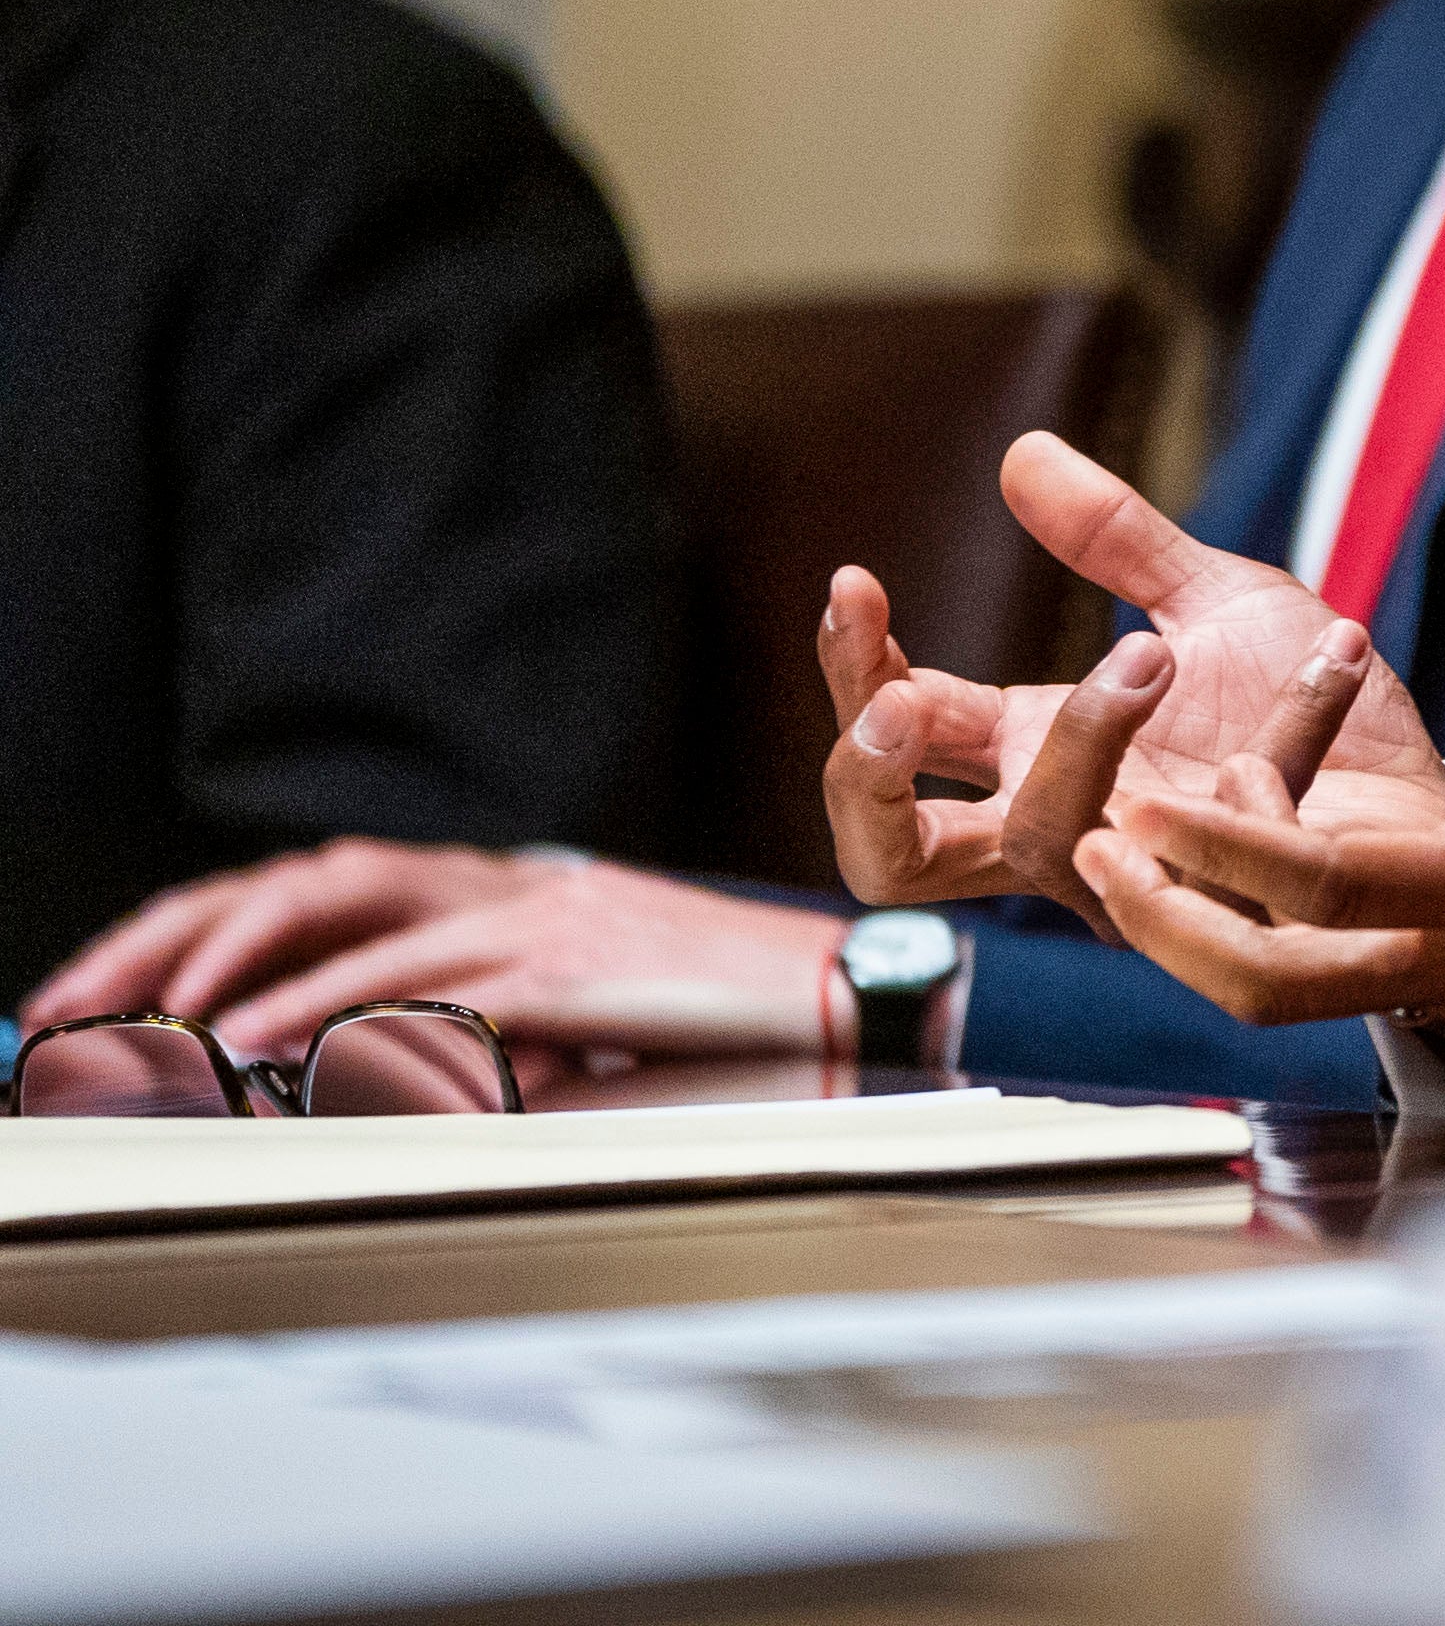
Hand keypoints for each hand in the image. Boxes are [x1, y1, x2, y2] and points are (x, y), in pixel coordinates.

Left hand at [22, 842, 842, 1066]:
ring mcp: (540, 910)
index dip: (206, 926)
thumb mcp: (573, 1026)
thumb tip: (351, 1082)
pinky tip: (264, 1047)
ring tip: (153, 1019)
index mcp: (507, 886)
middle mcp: (511, 880)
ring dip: (235, 963)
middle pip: (309, 877)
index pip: (324, 882)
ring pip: (350, 909)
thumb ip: (470, 1037)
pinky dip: (332, 1009)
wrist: (852, 999)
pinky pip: (423, 978)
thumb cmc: (725, 1023)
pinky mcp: (571, 959)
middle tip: (74, 999)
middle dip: (175, 934)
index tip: (110, 987)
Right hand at [817, 431, 1444, 925]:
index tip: (857, 581)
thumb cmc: (1306, 702)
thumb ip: (1117, 540)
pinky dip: (1292, 722)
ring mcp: (1150, 874)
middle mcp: (1073, 828)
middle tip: (901, 699)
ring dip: (1088, 734)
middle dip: (870, 780)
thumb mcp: (1214, 599)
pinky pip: (1241, 822)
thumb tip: (1021, 450)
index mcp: (1038, 755)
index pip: (897, 738)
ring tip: (1154, 650)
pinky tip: (1341, 648)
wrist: (1426, 776)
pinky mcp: (1246, 892)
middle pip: (895, 859)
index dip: (857, 669)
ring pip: (1053, 841)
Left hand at [1081, 553, 1444, 1053]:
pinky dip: (1337, 905)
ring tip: (1187, 832)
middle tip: (1102, 851)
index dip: (1218, 847)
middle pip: (1273, 981)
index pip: (1318, 884)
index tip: (1133, 804)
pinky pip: (1393, 960)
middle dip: (1172, 922)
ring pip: (1317, 984)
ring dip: (1236, 915)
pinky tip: (1354, 817)